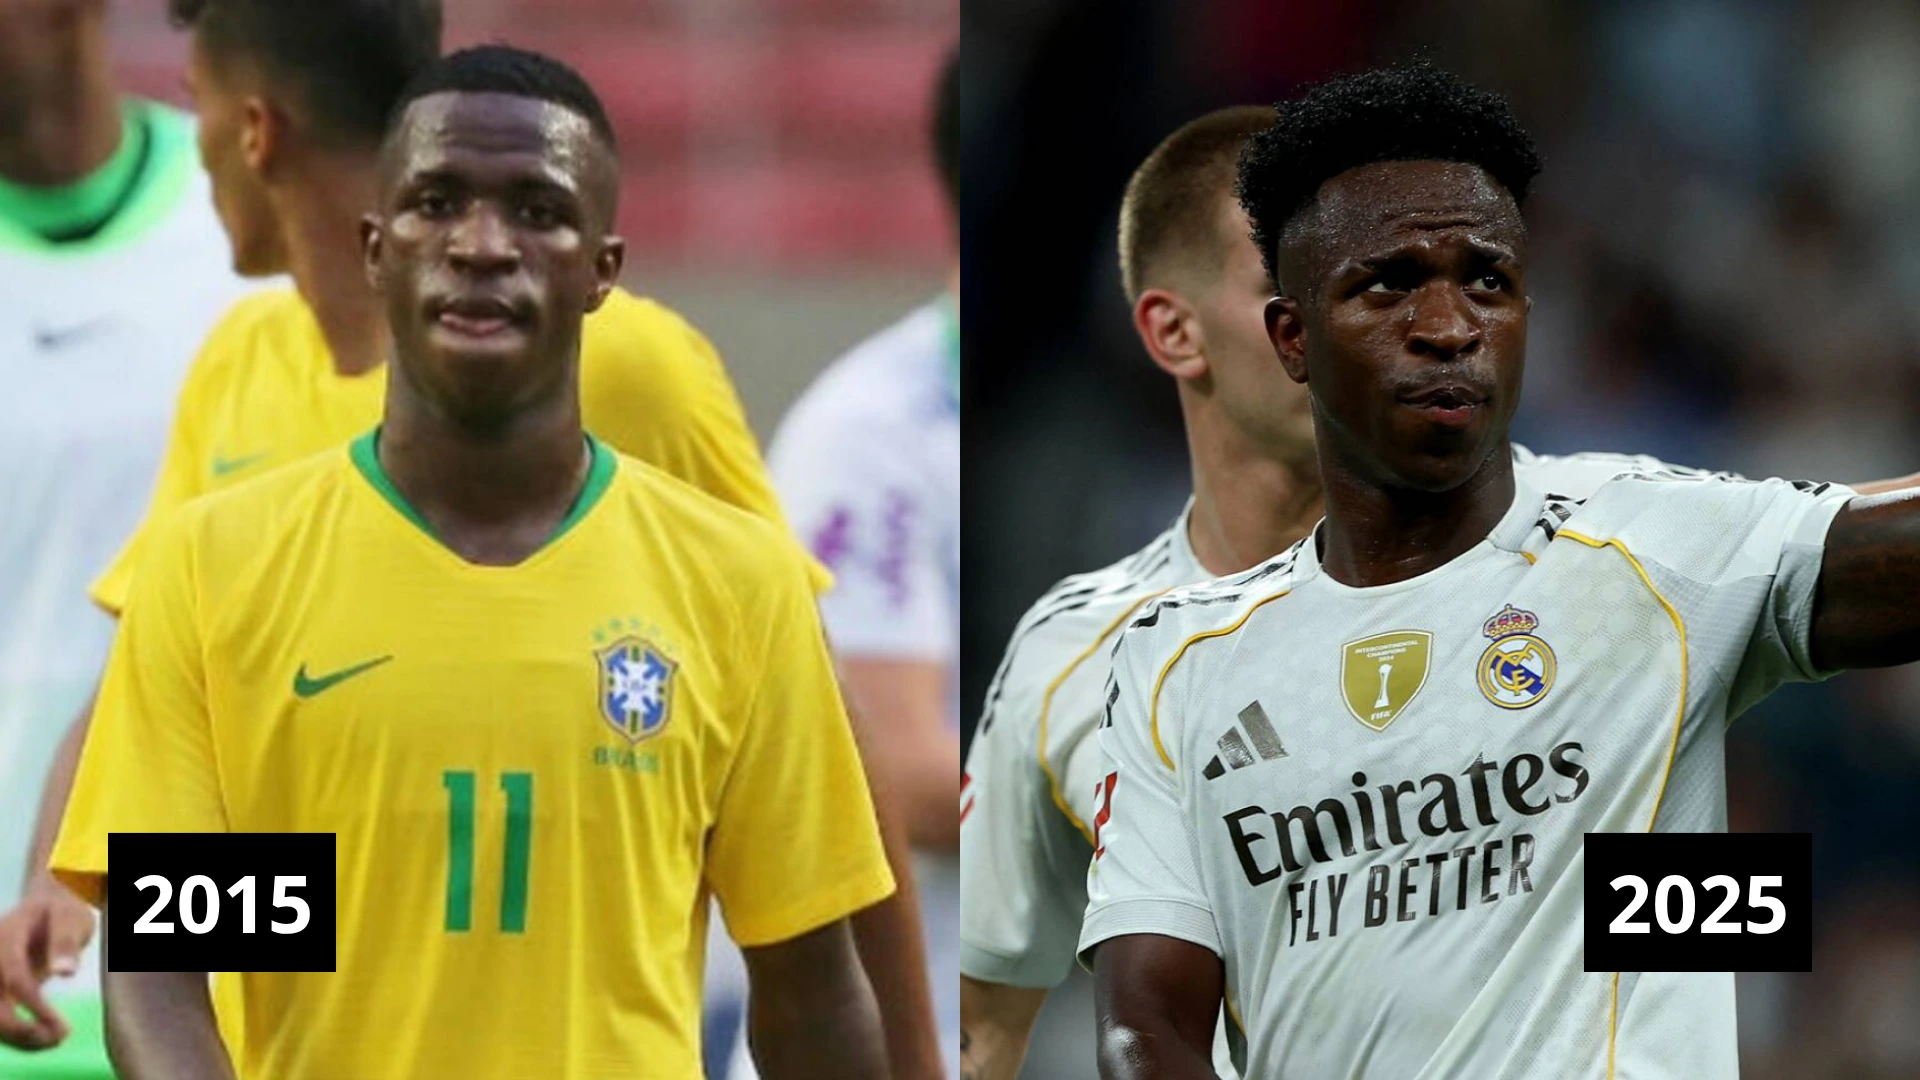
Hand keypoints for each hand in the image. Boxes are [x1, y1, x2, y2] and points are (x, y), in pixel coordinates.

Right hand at [0, 878, 92, 1049]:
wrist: (42, 910)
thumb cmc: (59, 912)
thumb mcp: (69, 917)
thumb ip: (65, 941)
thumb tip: (65, 973)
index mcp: (5, 937)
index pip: (13, 976)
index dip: (34, 1004)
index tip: (62, 1026)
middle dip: (21, 1030)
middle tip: (61, 1036)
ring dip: (19, 1039)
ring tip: (58, 1039)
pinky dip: (18, 1038)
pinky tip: (46, 1039)